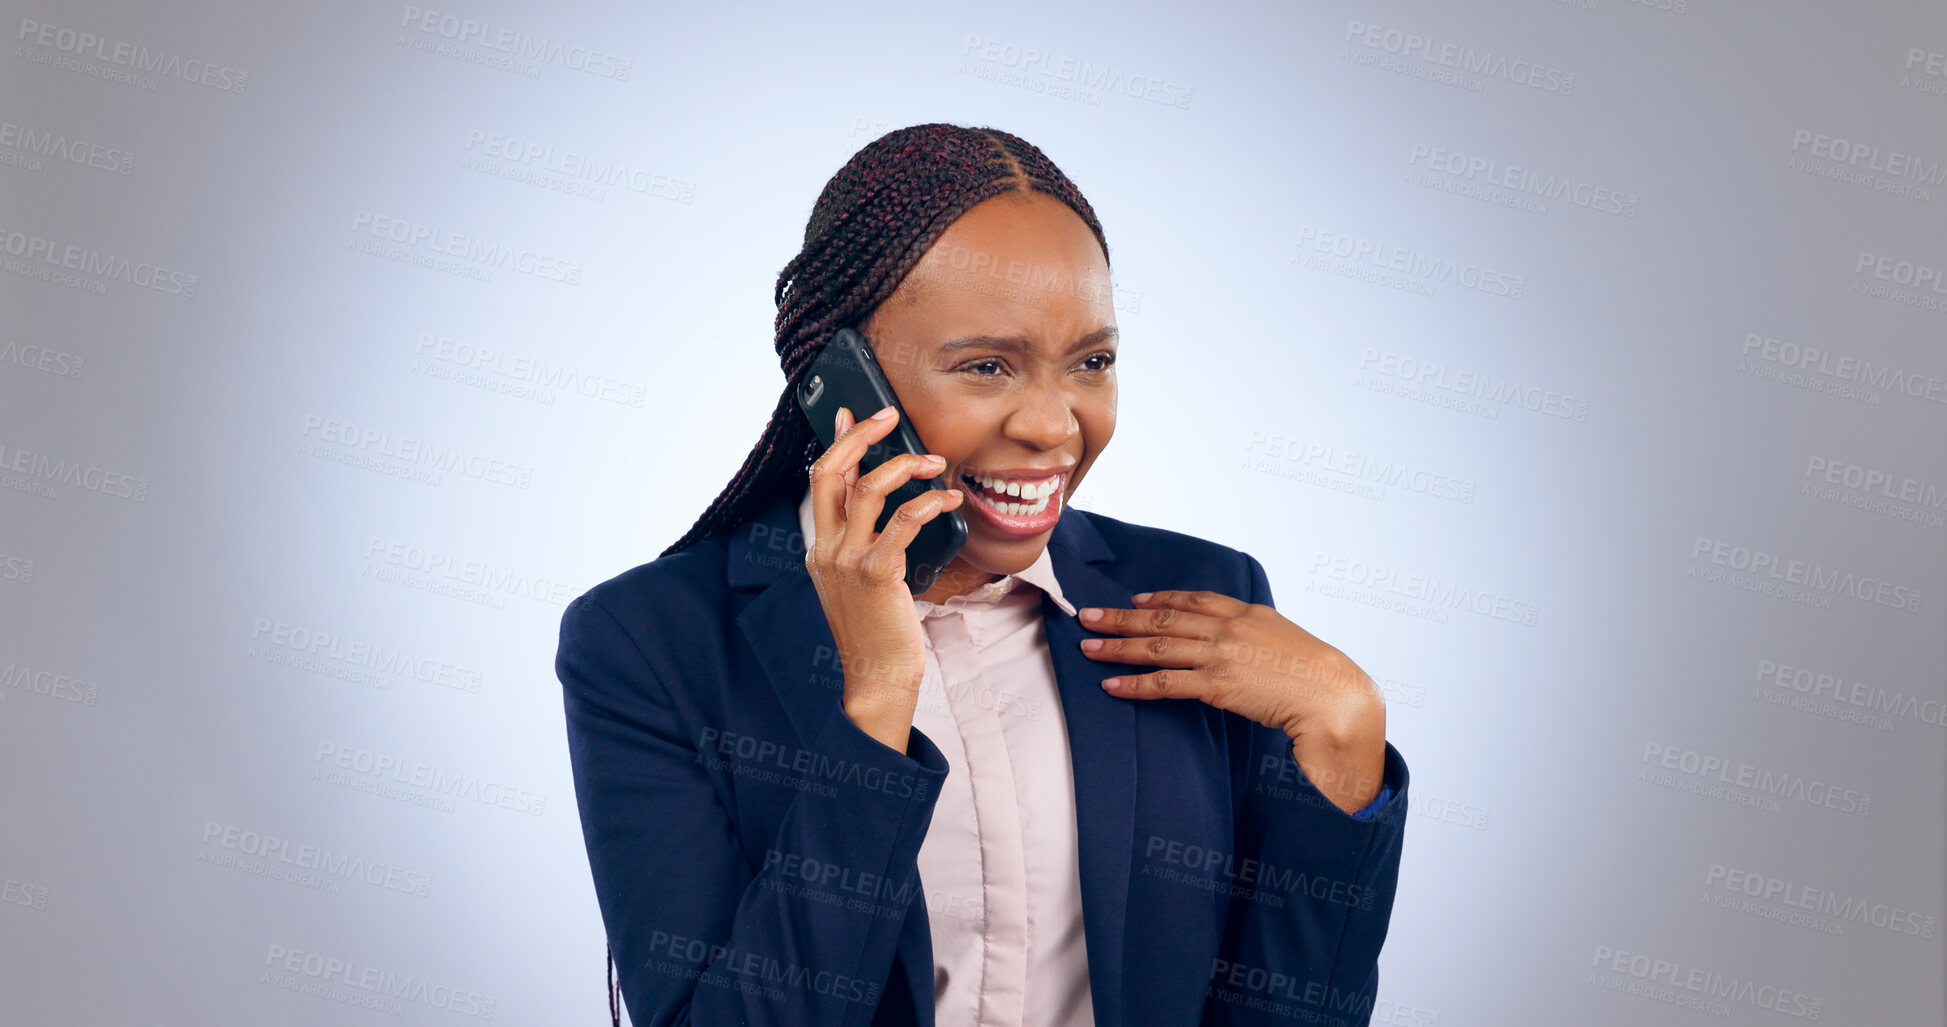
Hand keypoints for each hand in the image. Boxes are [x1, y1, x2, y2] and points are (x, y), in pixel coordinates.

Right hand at [804, 404, 965, 750]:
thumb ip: (866, 543)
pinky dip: (927, 502)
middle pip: (830, 471)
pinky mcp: (876, 573)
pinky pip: (902, 521)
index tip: (853, 414)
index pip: (821, 480)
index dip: (838, 442)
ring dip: (905, 465)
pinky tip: (947, 500)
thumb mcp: (862, 581)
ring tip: (936, 462)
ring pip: (867, 489)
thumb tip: (891, 508)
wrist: (877, 675)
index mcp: (820, 547)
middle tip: (889, 416)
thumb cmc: (879, 630)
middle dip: (860, 436)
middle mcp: (826, 548)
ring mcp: (847, 560)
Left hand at [1077, 590, 1386, 813]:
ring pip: (1156, 647)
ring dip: (1117, 647)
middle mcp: (1228, 627)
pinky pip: (1164, 684)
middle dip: (1121, 618)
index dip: (1160, 598)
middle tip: (1088, 616)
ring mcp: (1220, 655)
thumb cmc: (1316, 675)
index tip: (1135, 599)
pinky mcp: (1216, 686)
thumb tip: (1239, 644)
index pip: (1193, 599)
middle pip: (1163, 618)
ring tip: (1088, 648)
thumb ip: (1256, 635)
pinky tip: (1112, 685)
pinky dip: (1134, 684)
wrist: (1334, 696)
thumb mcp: (1285, 639)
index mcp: (1246, 612)